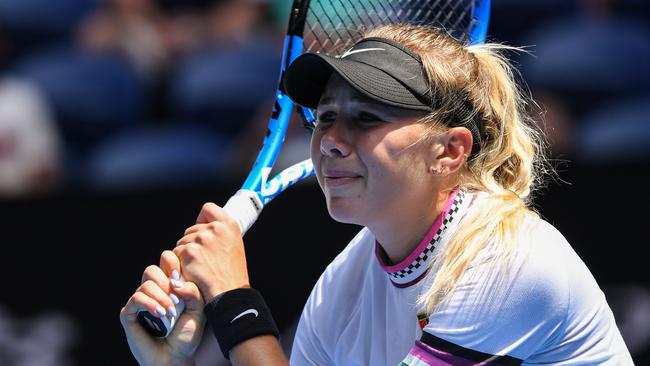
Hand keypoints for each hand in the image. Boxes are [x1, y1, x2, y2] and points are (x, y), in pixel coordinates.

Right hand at [120, 251, 204, 365]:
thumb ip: (193, 291)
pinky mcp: (129, 313)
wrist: (176, 357)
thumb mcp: (198, 310)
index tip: (180, 277)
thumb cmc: (188, 334)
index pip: (166, 260)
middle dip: (167, 282)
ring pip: (145, 283)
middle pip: (153, 269)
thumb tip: (176, 281)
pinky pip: (136, 298)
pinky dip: (150, 304)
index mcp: (169, 285)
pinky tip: (160, 314)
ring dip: (161, 296)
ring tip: (170, 312)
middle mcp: (153, 290)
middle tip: (177, 300)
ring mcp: (140, 301)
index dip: (173, 263)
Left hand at [174, 202, 249, 301]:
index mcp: (229, 225)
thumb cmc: (232, 275)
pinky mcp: (189, 252)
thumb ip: (221, 233)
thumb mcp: (234, 246)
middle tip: (204, 259)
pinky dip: (180, 264)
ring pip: (182, 242)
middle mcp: (215, 228)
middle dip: (193, 243)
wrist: (229, 294)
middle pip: (192, 229)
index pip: (208, 209)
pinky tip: (192, 272)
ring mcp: (201, 239)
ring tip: (200, 268)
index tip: (203, 229)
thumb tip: (204, 228)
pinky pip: (176, 254)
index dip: (202, 219)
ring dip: (185, 254)